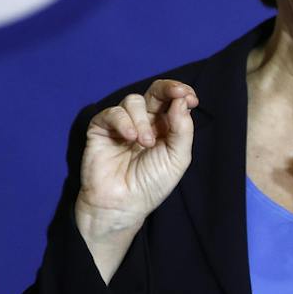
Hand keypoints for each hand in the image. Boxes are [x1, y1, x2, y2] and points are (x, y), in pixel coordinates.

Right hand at [75, 79, 198, 247]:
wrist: (123, 204)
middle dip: (168, 89)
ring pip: (134, 101)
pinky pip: (112, 112)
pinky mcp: (101, 128)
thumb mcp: (177, 158)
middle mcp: (144, 121)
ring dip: (142, 120)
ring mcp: (122, 124)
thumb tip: (182, 100)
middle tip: (177, 94)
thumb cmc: (151, 184)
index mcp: (164, 127)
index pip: (173, 100)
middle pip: (155, 92)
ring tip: (145, 143)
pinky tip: (129, 138)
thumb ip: (182, 129)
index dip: (182, 93)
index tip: (191, 98)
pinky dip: (123, 121)